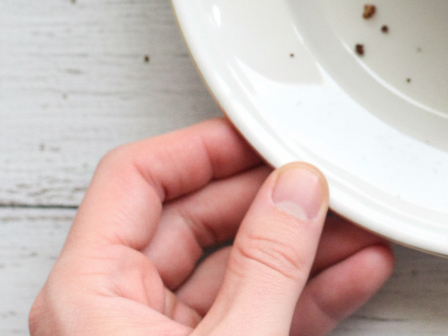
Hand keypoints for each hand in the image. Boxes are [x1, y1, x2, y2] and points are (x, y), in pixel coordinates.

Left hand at [30, 119, 393, 334]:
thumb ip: (269, 264)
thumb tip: (298, 191)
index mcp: (87, 296)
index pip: (137, 179)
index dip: (204, 145)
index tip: (264, 132)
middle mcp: (112, 315)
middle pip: (196, 218)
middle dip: (273, 200)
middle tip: (326, 180)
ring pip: (235, 268)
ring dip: (304, 247)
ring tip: (360, 224)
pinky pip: (255, 312)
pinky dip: (306, 294)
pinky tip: (355, 271)